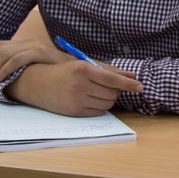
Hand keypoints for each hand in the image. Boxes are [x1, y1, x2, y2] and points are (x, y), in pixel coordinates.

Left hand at [0, 39, 73, 87]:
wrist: (78, 68)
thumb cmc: (55, 71)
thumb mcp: (34, 67)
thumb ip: (19, 66)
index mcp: (23, 44)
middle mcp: (27, 42)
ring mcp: (34, 46)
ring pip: (4, 55)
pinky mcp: (41, 53)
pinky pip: (18, 59)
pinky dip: (6, 68)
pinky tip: (0, 79)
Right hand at [6, 60, 142, 116]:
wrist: (38, 83)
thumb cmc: (65, 71)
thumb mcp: (84, 65)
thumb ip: (108, 70)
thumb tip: (131, 76)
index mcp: (83, 70)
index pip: (112, 79)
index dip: (128, 83)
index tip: (140, 86)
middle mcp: (80, 85)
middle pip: (112, 93)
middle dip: (117, 91)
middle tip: (112, 86)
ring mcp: (77, 100)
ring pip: (107, 104)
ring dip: (110, 99)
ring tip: (100, 92)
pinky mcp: (74, 112)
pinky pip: (98, 112)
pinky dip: (101, 107)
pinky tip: (93, 99)